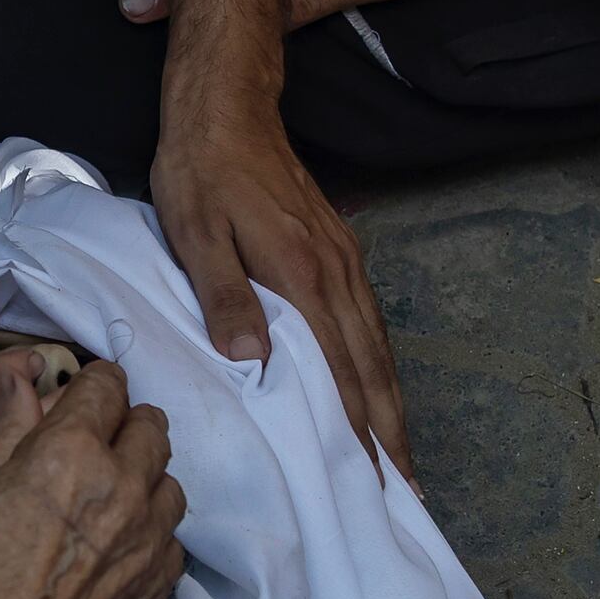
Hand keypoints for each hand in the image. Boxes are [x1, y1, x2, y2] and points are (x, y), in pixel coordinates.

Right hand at [0, 352, 187, 598]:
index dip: (90, 384)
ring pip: (170, 482)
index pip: (106, 387)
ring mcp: (149, 542)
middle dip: (123, 423)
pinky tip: (116, 546)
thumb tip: (18, 376)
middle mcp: (125, 489)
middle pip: (151, 427)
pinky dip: (151, 530)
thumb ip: (5, 431)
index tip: (77, 394)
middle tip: (89, 443)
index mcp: (71, 454)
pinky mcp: (157, 589)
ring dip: (144, 476)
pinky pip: (172, 539)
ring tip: (106, 496)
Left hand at [148, 95, 405, 469]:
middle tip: (404, 492)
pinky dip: (382, 365)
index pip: (337, 371)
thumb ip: (224, 296)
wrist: (228, 105)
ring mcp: (343, 261)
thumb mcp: (195, 232)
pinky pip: (370, 321)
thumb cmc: (202, 171)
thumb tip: (253, 362)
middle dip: (389, 433)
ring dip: (392, 404)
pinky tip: (379, 386)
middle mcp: (335, 274)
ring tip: (401, 456)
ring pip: (377, 347)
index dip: (357, 429)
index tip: (373, 480)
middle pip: (372, 368)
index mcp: (301, 277)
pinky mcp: (339, 250)